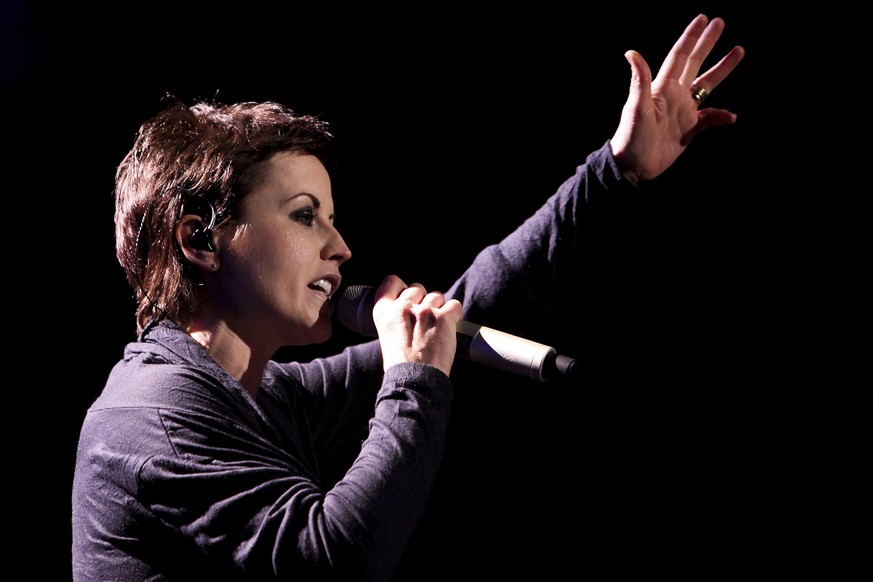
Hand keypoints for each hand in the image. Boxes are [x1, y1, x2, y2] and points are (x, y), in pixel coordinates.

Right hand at [372, 275, 462, 376]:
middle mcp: (402, 307)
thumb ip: (395, 317)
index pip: (392, 281)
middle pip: (417, 288)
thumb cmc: (401, 363)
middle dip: (422, 301)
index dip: (402, 288)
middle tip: (423, 320)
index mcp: (383, 311)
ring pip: (436, 296)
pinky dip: (454, 315)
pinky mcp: (443, 318)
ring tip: (435, 328)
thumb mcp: (386, 334)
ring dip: (438, 309)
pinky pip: (454, 305)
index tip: (409, 298)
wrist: (415, 380)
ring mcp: (424, 311)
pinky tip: (449, 326)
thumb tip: (409, 306)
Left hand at [610, 14, 745, 182]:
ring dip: (722, 69)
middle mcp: (675, 95)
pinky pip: (710, 118)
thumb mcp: (636, 108)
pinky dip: (721, 116)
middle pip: (695, 63)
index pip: (680, 56)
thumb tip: (631, 53)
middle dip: (707, 43)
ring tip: (738, 51)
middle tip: (720, 22)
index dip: (691, 37)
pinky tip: (730, 117)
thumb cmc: (631, 137)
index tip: (702, 19)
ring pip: (707, 85)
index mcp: (663, 87)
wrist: (633, 166)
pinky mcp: (688, 130)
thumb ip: (639, 80)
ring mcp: (683, 111)